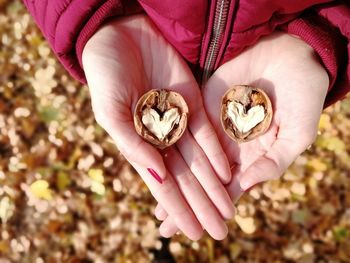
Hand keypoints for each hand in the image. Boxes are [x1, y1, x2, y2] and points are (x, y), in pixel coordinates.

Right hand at [82, 15, 234, 239]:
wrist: (121, 35)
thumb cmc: (106, 74)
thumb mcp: (109, 112)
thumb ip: (132, 145)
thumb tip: (158, 177)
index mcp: (139, 145)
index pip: (162, 185)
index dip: (177, 210)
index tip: (192, 233)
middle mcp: (161, 138)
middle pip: (186, 178)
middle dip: (202, 205)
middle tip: (219, 231)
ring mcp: (178, 121)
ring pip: (200, 162)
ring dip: (214, 186)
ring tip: (229, 211)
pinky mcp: (192, 103)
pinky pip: (207, 133)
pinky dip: (217, 153)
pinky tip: (228, 174)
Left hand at [155, 32, 328, 236]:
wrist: (291, 52)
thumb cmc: (304, 93)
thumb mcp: (298, 132)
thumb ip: (275, 161)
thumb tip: (246, 185)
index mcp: (252, 154)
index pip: (228, 187)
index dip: (213, 207)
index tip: (198, 229)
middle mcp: (228, 143)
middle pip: (202, 177)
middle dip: (185, 200)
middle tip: (165, 226)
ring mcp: (213, 123)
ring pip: (188, 155)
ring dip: (171, 177)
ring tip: (156, 202)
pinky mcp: (202, 101)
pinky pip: (183, 125)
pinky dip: (169, 142)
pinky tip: (152, 158)